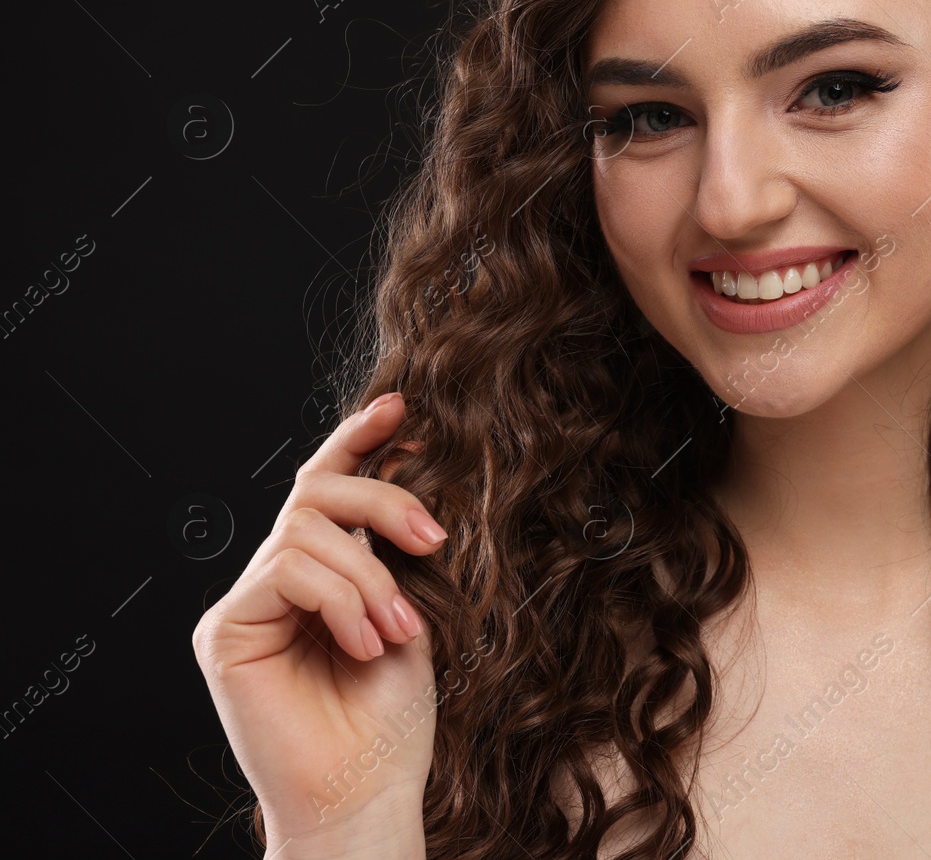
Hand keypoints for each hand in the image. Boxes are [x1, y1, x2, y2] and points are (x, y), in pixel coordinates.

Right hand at [192, 393, 446, 848]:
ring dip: (370, 576)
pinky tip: (366, 645)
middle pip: (316, 493)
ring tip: (401, 630)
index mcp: (320, 574)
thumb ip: (396, 551)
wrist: (367, 793)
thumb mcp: (411, 613)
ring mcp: (248, 604)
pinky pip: (286, 572)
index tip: (401, 407)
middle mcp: (275, 581)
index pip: (328, 489)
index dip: (358, 440)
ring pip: (306, 531)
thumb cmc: (392, 720)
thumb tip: (412, 463)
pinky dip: (341, 601)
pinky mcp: (225, 630)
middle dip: (383, 500)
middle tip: (435, 540)